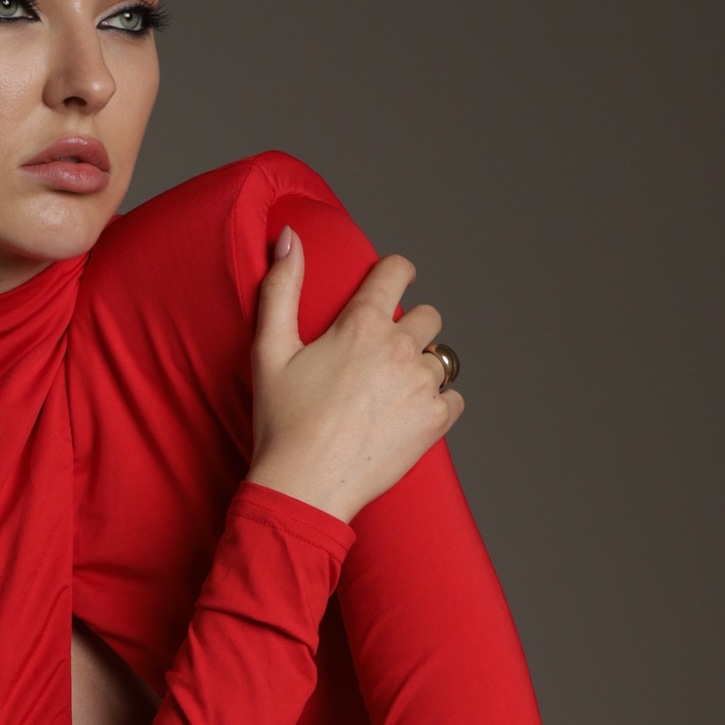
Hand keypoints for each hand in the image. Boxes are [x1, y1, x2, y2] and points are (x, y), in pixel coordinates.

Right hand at [248, 230, 463, 523]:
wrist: (305, 486)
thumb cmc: (283, 422)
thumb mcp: (270, 350)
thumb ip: (281, 288)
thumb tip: (288, 237)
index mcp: (362, 324)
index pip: (398, 271)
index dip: (398, 272)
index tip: (397, 281)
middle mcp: (400, 348)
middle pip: (429, 316)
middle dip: (411, 328)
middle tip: (384, 356)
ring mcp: (422, 385)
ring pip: (441, 360)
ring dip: (422, 369)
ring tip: (391, 393)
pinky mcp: (436, 421)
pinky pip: (455, 398)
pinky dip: (438, 405)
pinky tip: (408, 416)